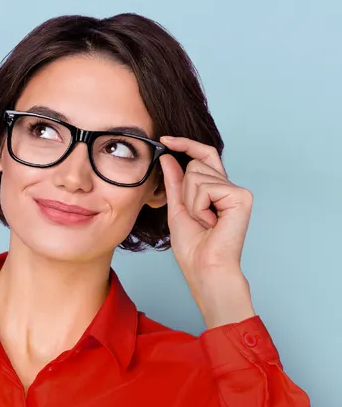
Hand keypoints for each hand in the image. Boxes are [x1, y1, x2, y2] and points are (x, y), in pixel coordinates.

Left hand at [159, 136, 255, 327]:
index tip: (164, 139)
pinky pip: (206, 188)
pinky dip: (199, 206)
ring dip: (191, 202)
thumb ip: (174, 182)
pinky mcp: (241, 196)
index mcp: (216, 189)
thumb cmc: (193, 247)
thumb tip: (168, 156)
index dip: (185, 144)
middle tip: (195, 216)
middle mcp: (229, 186)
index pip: (202, 155)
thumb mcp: (177, 208)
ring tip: (203, 222)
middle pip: (196, 164)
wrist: (204, 267)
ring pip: (197, 175)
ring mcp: (237, 190)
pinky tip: (210, 222)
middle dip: (184, 191)